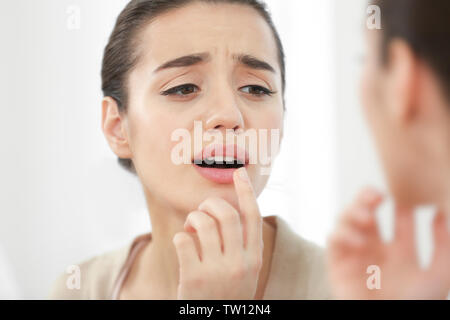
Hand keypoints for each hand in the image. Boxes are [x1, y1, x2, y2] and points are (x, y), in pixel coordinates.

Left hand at [172, 167, 263, 299]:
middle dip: (209, 205)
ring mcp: (217, 271)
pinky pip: (183, 239)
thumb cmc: (224, 293)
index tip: (237, 172)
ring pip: (203, 222)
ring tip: (190, 229)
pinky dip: (180, 236)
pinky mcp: (194, 278)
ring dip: (192, 219)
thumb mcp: (243, 272)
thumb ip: (240, 246)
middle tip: (201, 211)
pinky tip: (182, 244)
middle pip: (226, 214)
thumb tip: (224, 210)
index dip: (245, 192)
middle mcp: (240, 263)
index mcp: (254, 259)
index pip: (252, 217)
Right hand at [326, 187, 449, 298]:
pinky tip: (359, 241)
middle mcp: (374, 248)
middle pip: (366, 210)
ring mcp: (354, 253)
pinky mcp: (337, 263)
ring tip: (367, 217)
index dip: (399, 201)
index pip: (396, 216)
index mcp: (399, 250)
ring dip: (353, 212)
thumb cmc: (416, 304)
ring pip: (346, 219)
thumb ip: (444, 245)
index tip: (403, 194)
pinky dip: (343, 233)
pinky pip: (333, 238)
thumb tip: (440, 213)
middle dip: (367, 198)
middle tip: (377, 195)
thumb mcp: (439, 275)